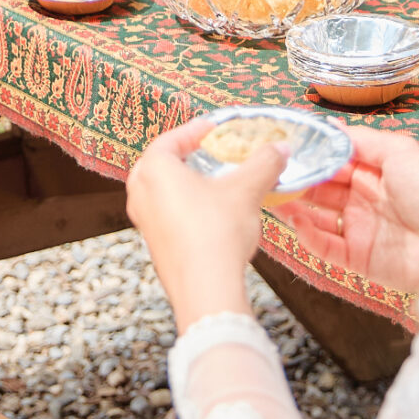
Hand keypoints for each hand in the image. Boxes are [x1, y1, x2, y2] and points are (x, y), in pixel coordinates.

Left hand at [127, 116, 298, 333]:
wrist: (205, 288)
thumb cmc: (217, 233)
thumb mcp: (246, 190)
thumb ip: (264, 162)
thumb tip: (279, 148)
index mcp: (154, 169)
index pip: (172, 138)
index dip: (196, 131)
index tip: (216, 129)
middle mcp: (139, 192)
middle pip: (164, 163)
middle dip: (190, 157)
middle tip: (213, 154)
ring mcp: (143, 221)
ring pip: (164, 191)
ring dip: (189, 184)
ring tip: (217, 184)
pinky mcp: (154, 244)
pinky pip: (167, 214)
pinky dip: (187, 208)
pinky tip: (213, 215)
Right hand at [283, 127, 418, 297]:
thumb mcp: (400, 151)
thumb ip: (362, 140)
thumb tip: (330, 127)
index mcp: (373, 174)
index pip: (333, 163)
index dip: (310, 156)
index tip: (284, 148)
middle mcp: (363, 201)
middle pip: (320, 190)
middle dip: (296, 181)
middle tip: (268, 173)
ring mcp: (360, 231)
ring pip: (316, 218)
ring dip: (294, 208)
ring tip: (271, 195)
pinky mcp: (359, 260)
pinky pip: (326, 248)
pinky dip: (308, 236)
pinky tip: (296, 221)